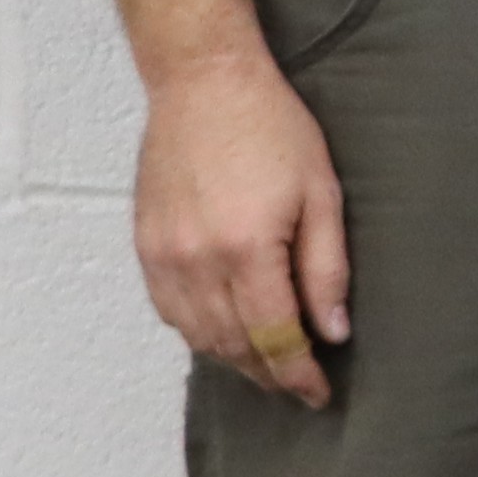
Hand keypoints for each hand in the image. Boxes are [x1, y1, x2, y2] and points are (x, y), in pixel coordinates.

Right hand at [138, 51, 350, 405]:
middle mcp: (197, 261)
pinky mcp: (145, 246)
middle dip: (270, 373)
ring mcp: (164, 255)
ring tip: (268, 365)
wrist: (202, 82)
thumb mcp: (321, 193)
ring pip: (198, 336)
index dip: (299, 375)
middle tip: (300, 383)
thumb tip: (333, 331)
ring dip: (235, 359)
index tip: (319, 393)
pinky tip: (225, 331)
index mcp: (247, 249)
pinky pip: (169, 311)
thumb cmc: (271, 126)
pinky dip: (199, 332)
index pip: (275, 339)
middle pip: (234, 346)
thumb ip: (327, 269)